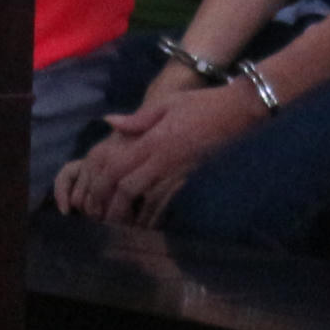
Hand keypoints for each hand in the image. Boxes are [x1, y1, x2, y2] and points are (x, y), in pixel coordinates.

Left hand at [52, 73, 257, 225]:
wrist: (237, 114)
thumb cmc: (201, 104)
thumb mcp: (167, 104)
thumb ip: (138, 118)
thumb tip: (109, 122)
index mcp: (153, 140)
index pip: (119, 168)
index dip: (102, 185)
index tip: (91, 196)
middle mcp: (163, 160)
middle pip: (129, 189)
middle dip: (111, 206)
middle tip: (98, 217)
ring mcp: (178, 172)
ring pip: (148, 200)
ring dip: (131, 215)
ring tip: (116, 225)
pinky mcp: (190, 179)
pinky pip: (168, 201)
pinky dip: (153, 214)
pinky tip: (145, 221)